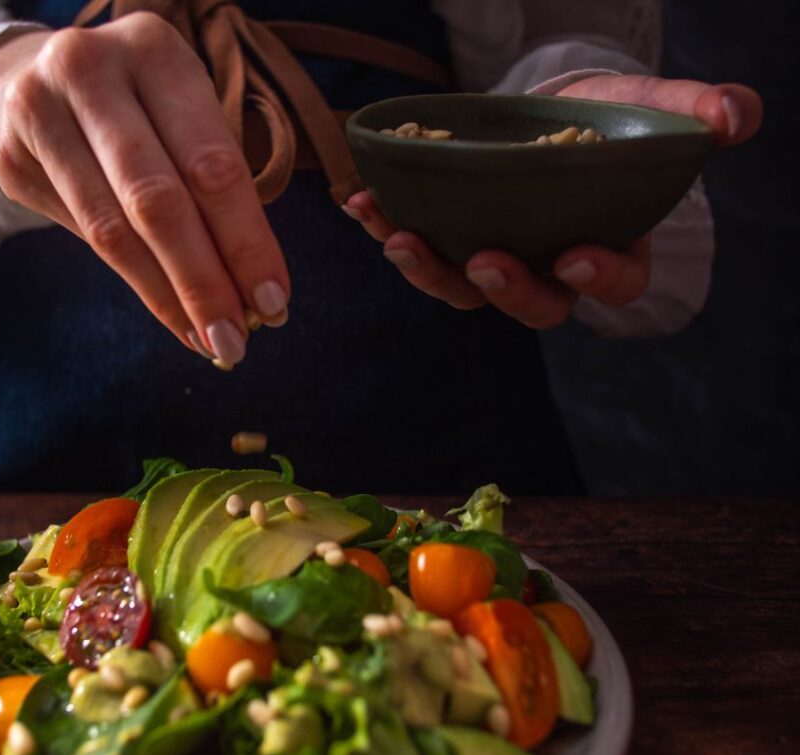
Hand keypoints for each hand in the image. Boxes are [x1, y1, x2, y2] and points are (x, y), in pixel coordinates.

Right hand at [0, 14, 289, 362]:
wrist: (30, 75)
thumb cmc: (139, 106)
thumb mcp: (184, 114)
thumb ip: (215, 187)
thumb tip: (253, 293)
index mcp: (154, 51)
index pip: (211, 164)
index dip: (245, 242)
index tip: (273, 303)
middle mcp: (89, 70)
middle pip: (157, 201)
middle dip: (204, 282)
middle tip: (236, 341)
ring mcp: (38, 111)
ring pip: (112, 230)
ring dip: (167, 297)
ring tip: (206, 340)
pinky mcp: (9, 158)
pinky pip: (83, 238)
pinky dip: (135, 285)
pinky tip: (171, 315)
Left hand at [343, 76, 762, 328]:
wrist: (549, 113)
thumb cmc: (606, 120)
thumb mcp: (649, 107)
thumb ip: (691, 112)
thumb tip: (738, 118)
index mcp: (609, 249)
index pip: (615, 281)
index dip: (600, 276)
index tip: (576, 256)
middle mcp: (548, 270)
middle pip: (533, 303)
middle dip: (508, 290)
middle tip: (485, 262)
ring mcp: (496, 262)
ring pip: (464, 289)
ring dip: (428, 270)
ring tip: (397, 236)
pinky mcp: (452, 244)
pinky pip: (420, 248)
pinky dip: (385, 227)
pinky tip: (359, 201)